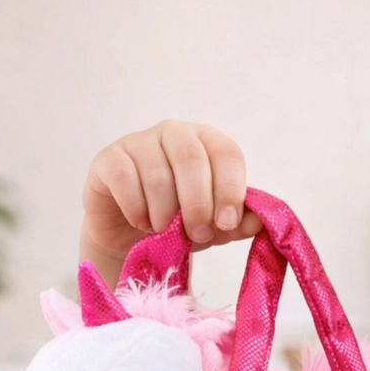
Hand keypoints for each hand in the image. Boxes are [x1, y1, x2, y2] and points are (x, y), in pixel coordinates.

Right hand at [79, 119, 262, 287]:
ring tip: (166, 232)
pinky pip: (125, 181)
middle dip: (198, 204)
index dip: (230, 189)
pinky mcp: (108, 159)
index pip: (226, 153)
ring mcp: (138, 142)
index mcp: (207, 142)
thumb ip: (238, 222)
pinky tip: (142, 223)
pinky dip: (138, 210)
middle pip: (192, 159)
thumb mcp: (215, 226)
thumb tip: (260, 220)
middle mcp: (174, 133)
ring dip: (166, 214)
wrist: (132, 237)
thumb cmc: (180, 223)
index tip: (227, 222)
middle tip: (197, 234)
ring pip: (158, 175)